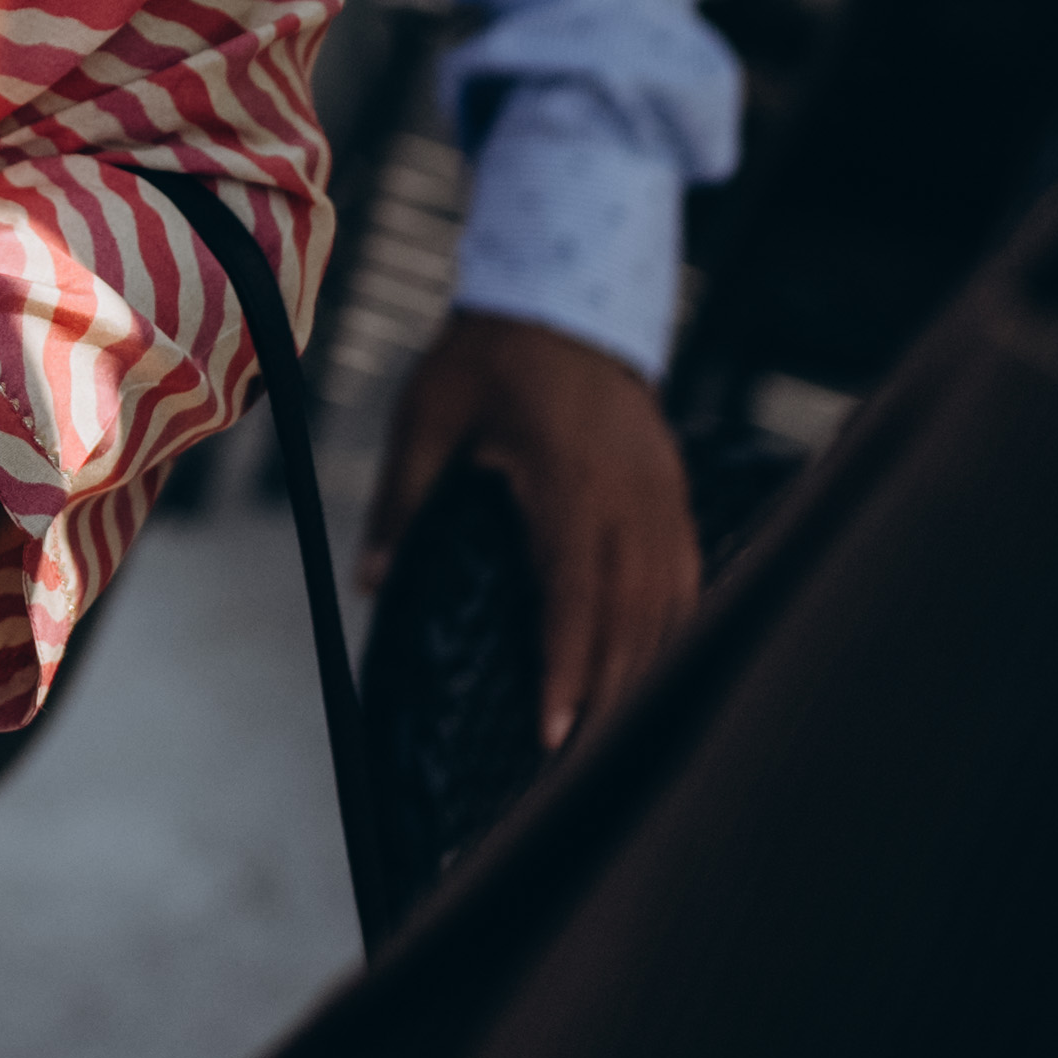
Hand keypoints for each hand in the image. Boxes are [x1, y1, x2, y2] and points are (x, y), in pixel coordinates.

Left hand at [367, 309, 696, 749]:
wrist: (561, 291)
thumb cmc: (486, 354)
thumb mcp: (427, 415)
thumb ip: (401, 499)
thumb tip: (370, 581)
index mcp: (564, 476)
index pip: (574, 593)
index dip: (566, 669)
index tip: (552, 735)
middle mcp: (625, 490)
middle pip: (630, 614)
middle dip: (610, 695)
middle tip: (580, 767)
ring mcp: (660, 488)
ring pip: (668, 600)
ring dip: (647, 669)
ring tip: (616, 736)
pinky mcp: (672, 485)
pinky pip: (686, 570)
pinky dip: (674, 624)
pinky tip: (657, 666)